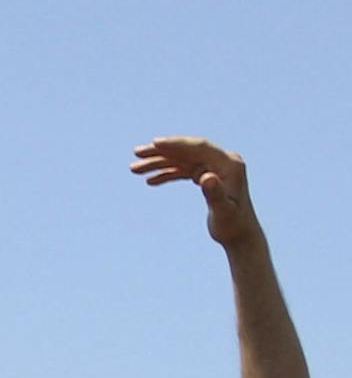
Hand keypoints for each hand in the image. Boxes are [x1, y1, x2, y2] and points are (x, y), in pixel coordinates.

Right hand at [132, 137, 257, 248]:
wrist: (241, 235)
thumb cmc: (233, 225)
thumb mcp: (223, 211)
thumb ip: (214, 193)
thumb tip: (205, 177)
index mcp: (228, 163)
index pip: (199, 148)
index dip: (177, 144)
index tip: (155, 143)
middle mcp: (222, 161)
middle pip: (188, 151)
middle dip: (162, 152)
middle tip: (137, 152)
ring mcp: (214, 168)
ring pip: (183, 161)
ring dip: (159, 163)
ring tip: (135, 169)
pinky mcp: (207, 177)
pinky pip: (184, 171)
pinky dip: (168, 174)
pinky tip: (151, 180)